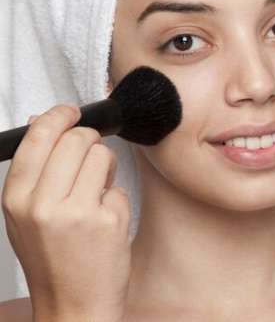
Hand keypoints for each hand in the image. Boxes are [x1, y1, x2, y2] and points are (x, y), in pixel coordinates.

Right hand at [1, 104, 130, 321]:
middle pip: (77, 139)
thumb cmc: (52, 260)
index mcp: (16, 199)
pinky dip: (115, 199)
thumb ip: (34, 172)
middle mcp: (43, 203)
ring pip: (103, 155)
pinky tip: (104, 220)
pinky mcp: (108, 220)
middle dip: (90, 141)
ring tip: (95, 193)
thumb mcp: (25, 216)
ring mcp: (77, 211)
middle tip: (91, 159)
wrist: (73, 305)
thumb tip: (41, 122)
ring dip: (105, 168)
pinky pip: (118, 187)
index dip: (59, 116)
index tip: (72, 111)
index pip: (39, 136)